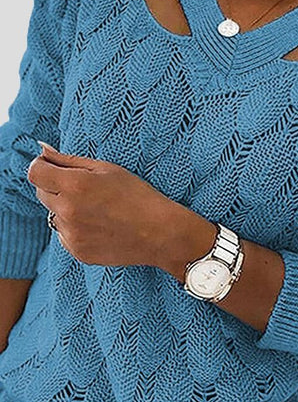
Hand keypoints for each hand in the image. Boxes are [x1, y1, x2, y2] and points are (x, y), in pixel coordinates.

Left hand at [27, 142, 187, 267]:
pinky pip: (64, 234)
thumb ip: (69, 160)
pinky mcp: (77, 251)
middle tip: (82, 186)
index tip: (50, 165)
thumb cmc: (138, 195)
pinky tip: (99, 225)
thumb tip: (42, 150)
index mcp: (75, 185)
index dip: (40, 165)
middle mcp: (68, 211)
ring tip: (96, 208)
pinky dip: (75, 228)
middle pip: (41, 193)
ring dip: (65, 208)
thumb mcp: (106, 169)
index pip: (34, 172)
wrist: (159, 233)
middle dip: (54, 185)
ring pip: (52, 215)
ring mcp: (71, 234)